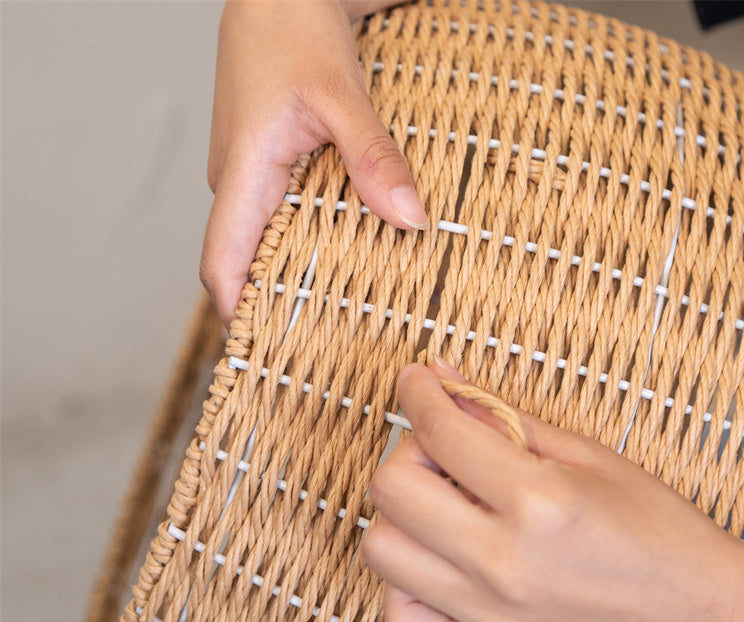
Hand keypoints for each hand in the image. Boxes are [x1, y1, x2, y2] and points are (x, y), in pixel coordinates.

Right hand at [202, 0, 424, 325]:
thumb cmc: (294, 28)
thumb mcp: (341, 93)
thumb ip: (373, 157)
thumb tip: (410, 220)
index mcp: (242, 173)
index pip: (220, 264)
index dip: (238, 313)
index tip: (268, 352)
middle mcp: (236, 183)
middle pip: (244, 263)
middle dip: (274, 305)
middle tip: (323, 343)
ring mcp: (248, 176)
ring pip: (261, 241)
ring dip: (291, 272)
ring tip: (339, 308)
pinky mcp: (265, 167)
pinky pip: (276, 217)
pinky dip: (301, 240)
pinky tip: (340, 251)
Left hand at [364, 361, 743, 621]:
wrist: (702, 619)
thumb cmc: (656, 530)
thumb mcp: (587, 456)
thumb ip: (503, 417)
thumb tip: (442, 376)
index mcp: (540, 501)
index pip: (440, 430)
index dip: (417, 391)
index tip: (417, 380)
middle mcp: (507, 562)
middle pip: (391, 489)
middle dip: (408, 453)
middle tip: (441, 453)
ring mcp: (492, 617)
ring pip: (382, 551)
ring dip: (401, 517)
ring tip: (442, 511)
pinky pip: (401, 619)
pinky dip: (405, 585)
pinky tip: (440, 567)